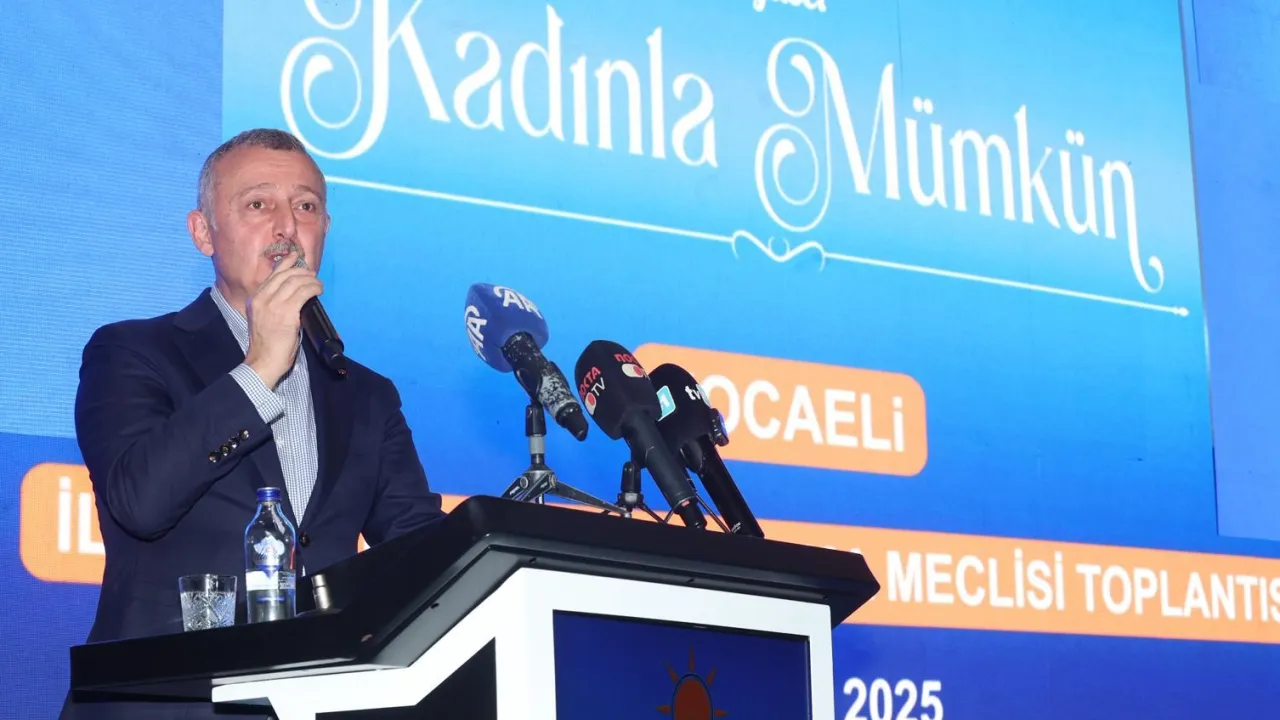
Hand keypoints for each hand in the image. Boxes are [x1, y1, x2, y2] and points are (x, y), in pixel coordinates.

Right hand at [244, 249, 322, 389]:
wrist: (263, 360)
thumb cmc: (267, 343)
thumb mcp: (264, 317)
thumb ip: (273, 303)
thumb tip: (292, 293)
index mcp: (255, 298)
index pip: (272, 275)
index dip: (286, 263)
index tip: (296, 258)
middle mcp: (262, 298)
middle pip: (285, 275)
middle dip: (302, 271)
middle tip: (312, 274)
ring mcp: (273, 304)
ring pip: (296, 282)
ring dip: (311, 280)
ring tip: (318, 284)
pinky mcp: (286, 312)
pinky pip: (304, 292)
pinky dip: (314, 288)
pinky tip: (318, 290)